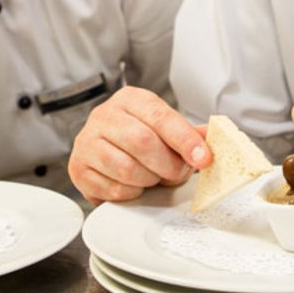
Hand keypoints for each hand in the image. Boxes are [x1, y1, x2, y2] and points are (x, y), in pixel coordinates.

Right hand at [68, 86, 210, 204]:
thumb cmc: (136, 137)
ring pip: (126, 168)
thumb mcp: (163, 127)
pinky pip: (113, 188)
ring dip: (149, 180)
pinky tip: (134, 184)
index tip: (203, 158)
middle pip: (142, 142)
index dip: (185, 140)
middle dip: (167, 165)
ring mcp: (87, 141)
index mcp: (130, 100)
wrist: (101, 149)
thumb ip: (188, 133)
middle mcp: (104, 115)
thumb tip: (215, 137)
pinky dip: (131, 192)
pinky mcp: (78, 168)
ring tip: (153, 177)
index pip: (161, 117)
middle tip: (177, 174)